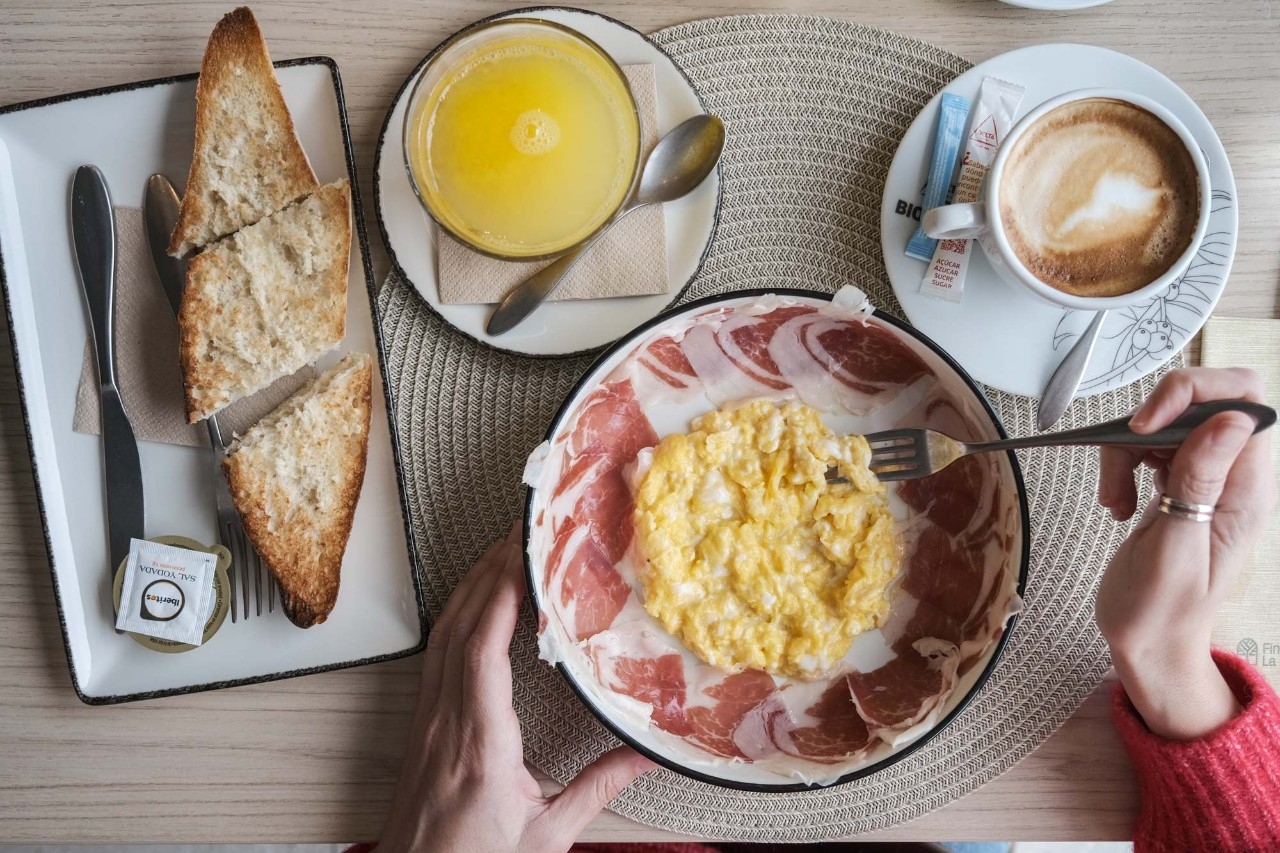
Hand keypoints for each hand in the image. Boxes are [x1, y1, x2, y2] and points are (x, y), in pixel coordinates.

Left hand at [379, 523, 654, 852]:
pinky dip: (455, 616)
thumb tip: (644, 754)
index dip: (501, 596)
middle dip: (488, 571)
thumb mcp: (548, 835)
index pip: (483, 651)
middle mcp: (446, 723)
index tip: (524, 557)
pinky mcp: (420, 725)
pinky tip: (472, 601)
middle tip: (519, 533)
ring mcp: (427, 721)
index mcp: (480, 745)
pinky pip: (435, 654)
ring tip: (498, 551)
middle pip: (460, 627)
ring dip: (469, 586)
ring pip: (442, 635)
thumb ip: (598, 788)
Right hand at [1096, 367, 1276, 739]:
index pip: (1245, 404)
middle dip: (1152, 418)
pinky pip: (1148, 451)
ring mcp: (1204, 482)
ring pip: (1166, 425)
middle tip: (1123, 450)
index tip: (1147, 422)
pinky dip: (1121, 466)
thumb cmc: (1160, 613)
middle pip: (1202, 404)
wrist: (1149, 648)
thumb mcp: (1176, 549)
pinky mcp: (1177, 489)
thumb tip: (1232, 420)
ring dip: (1126, 450)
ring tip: (1112, 497)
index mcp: (1247, 491)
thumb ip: (1201, 483)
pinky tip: (1115, 504)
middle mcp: (1232, 479)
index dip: (1198, 392)